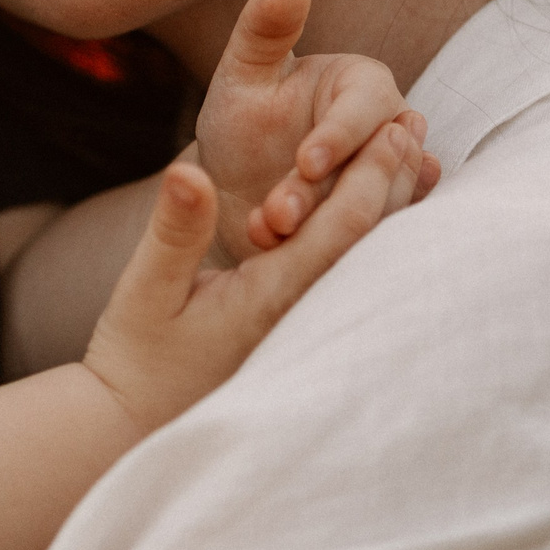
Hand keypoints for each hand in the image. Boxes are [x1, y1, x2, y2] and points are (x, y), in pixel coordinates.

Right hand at [79, 120, 422, 435]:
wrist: (135, 425)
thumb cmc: (135, 357)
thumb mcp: (145, 288)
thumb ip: (173, 230)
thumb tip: (190, 170)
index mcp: (270, 297)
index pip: (339, 230)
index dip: (370, 175)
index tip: (390, 127)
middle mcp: (302, 315)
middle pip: (369, 242)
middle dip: (395, 180)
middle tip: (413, 123)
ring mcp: (306, 328)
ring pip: (365, 261)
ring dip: (391, 204)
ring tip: (412, 154)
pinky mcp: (299, 332)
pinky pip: (348, 277)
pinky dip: (371, 234)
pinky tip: (382, 208)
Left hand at [193, 0, 440, 259]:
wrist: (234, 194)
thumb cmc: (242, 122)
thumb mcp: (241, 75)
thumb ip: (263, 30)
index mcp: (366, 86)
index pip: (366, 108)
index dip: (338, 136)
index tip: (304, 161)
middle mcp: (393, 134)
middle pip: (377, 165)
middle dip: (326, 192)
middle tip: (276, 215)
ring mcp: (392, 185)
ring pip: (378, 209)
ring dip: (329, 228)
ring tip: (268, 235)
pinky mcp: (381, 228)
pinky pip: (373, 245)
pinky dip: (337, 255)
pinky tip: (302, 263)